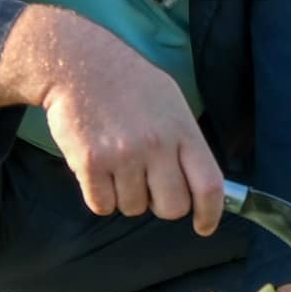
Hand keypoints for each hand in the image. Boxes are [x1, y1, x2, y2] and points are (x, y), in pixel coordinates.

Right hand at [0, 5, 223, 231]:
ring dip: (126, 196)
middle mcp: (156, 145)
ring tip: (119, 164)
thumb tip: (200, 185)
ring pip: (133, 208)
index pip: (209, 185)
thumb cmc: (129, 84)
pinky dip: (100, 195)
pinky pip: (102, 205)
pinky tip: (98, 168)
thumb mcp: (172, 103)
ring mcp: (122, 156)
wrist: (80, 65)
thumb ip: (186, 142)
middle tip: (150, 185)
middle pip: (172, 208)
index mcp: (182, 130)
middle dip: (162, 205)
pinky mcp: (90, 163)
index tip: (204, 226)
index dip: (210, 214)